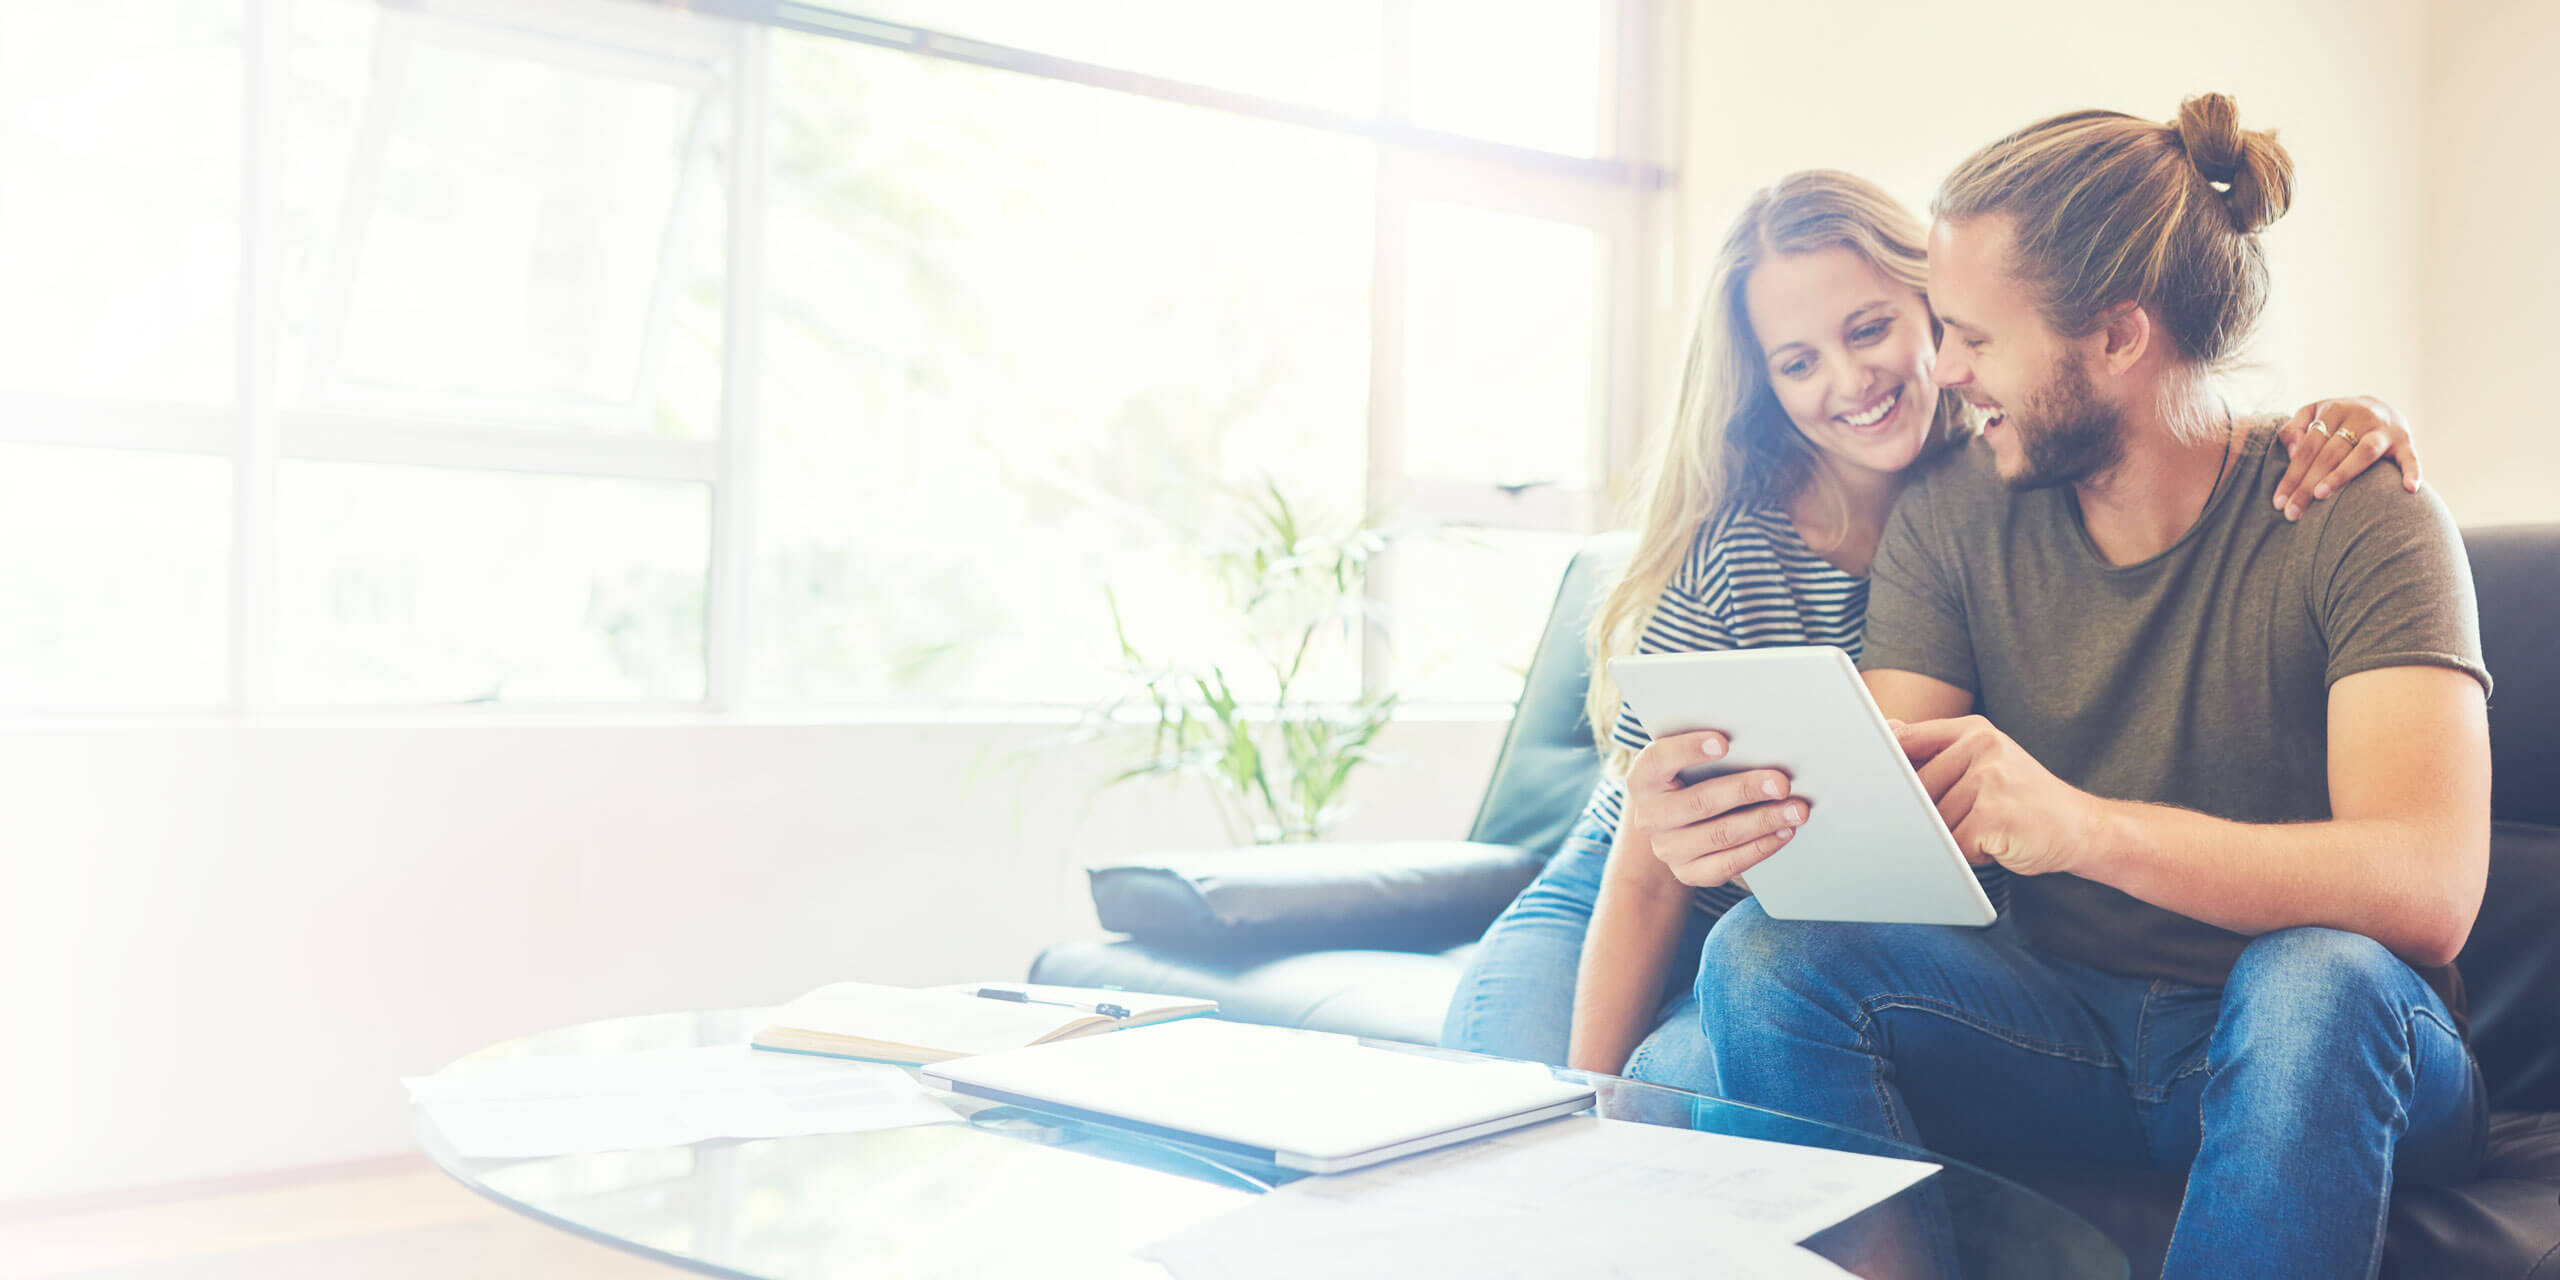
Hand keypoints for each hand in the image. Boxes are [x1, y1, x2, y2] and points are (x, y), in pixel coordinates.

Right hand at [1625, 730, 1808, 888]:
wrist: (1673, 825)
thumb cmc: (1689, 779)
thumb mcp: (1686, 762)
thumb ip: (1709, 751)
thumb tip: (1759, 743)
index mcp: (1643, 779)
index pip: (1658, 759)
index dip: (1689, 749)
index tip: (1724, 741)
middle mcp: (1649, 817)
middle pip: (1700, 801)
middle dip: (1746, 790)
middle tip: (1782, 782)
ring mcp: (1667, 849)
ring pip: (1720, 835)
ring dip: (1764, 821)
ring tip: (1796, 810)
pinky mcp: (1688, 873)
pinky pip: (1729, 864)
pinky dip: (1762, 847)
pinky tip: (1784, 832)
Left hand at [1891, 717, 2108, 876]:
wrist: (2083, 828)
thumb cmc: (2024, 799)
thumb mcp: (1987, 763)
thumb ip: (1939, 750)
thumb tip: (1889, 729)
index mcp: (1976, 731)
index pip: (1910, 739)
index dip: (1889, 765)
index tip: (1874, 778)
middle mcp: (1982, 747)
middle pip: (1917, 788)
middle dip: (1931, 815)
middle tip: (1966, 820)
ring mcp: (1988, 779)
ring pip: (1935, 820)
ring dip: (1954, 837)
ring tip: (1989, 829)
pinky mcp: (1992, 814)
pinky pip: (1954, 843)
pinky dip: (1970, 853)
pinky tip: (1996, 843)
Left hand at [2272, 395, 2422, 520]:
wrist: (2381, 406)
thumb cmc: (2337, 418)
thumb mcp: (2313, 414)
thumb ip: (2295, 429)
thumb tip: (2291, 451)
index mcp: (2334, 411)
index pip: (2308, 447)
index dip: (2292, 475)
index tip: (2279, 502)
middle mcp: (2360, 417)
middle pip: (2330, 454)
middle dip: (2308, 484)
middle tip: (2293, 512)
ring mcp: (2384, 430)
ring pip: (2363, 453)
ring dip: (2342, 474)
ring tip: (2321, 495)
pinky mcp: (2406, 442)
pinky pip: (2410, 458)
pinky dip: (2412, 472)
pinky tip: (2409, 489)